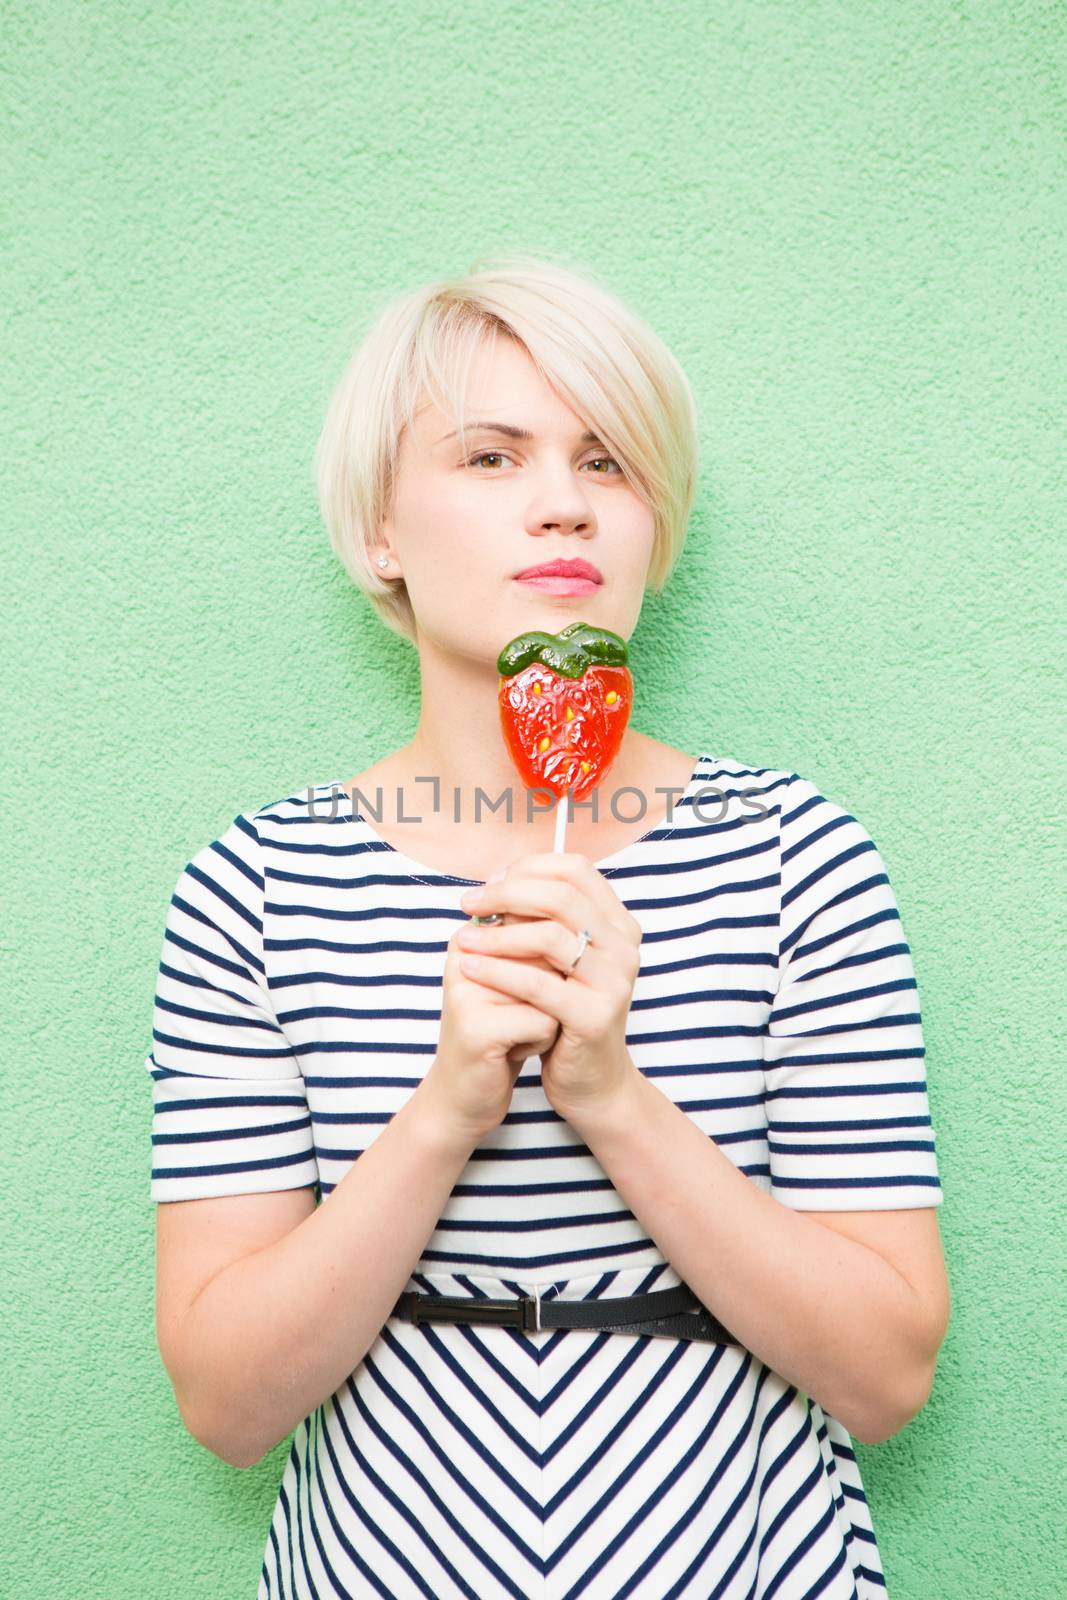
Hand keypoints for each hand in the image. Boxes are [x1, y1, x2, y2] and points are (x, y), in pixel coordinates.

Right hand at [425, 921, 561, 1147]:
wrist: (466, 1095)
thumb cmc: (503, 1032)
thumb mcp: (519, 980)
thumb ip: (539, 944)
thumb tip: (577, 915)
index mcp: (471, 935)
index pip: (538, 924)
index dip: (549, 964)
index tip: (522, 991)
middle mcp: (463, 954)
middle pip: (548, 955)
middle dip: (552, 990)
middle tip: (521, 1014)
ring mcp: (467, 990)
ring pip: (551, 987)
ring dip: (548, 1015)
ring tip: (517, 1031)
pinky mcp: (477, 1028)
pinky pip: (545, 1022)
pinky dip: (542, 1041)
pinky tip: (513, 1051)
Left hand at [457, 853, 642, 1123]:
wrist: (592, 1082)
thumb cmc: (567, 1013)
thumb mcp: (560, 960)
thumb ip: (543, 920)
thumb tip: (496, 881)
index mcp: (618, 923)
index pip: (575, 870)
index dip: (528, 869)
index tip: (491, 884)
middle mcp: (624, 947)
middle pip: (561, 896)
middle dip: (506, 894)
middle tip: (468, 903)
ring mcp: (614, 982)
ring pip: (549, 937)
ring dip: (498, 934)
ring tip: (463, 939)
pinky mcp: (594, 1017)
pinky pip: (538, 985)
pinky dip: (498, 972)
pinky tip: (470, 967)